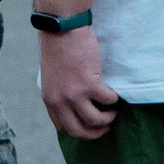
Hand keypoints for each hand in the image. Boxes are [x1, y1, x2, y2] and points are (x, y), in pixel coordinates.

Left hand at [41, 26, 120, 140]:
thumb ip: (60, 94)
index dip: (80, 130)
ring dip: (107, 118)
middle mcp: (60, 101)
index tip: (89, 126)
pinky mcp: (90, 84)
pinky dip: (113, 99)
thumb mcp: (52, 78)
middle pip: (79, 131)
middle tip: (105, 127)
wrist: (63, 30)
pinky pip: (107, 100)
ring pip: (95, 120)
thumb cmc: (59, 50)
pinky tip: (113, 93)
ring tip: (112, 111)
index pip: (63, 128)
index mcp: (50, 100)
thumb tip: (74, 107)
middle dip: (95, 133)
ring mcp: (74, 94)